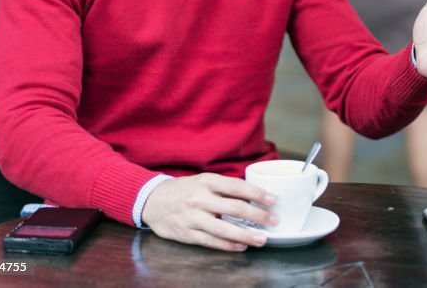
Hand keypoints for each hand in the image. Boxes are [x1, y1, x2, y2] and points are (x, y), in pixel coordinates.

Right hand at [141, 173, 277, 250]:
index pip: (236, 186)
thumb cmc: (184, 190)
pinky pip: (210, 241)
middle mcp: (200, 199)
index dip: (256, 193)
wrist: (152, 201)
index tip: (272, 199)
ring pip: (223, 228)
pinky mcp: (186, 234)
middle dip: (257, 215)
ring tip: (262, 239)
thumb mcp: (203, 181)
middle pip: (234, 208)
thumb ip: (225, 188)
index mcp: (206, 182)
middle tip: (274, 220)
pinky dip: (227, 245)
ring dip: (245, 235)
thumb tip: (253, 195)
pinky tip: (241, 246)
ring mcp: (192, 218)